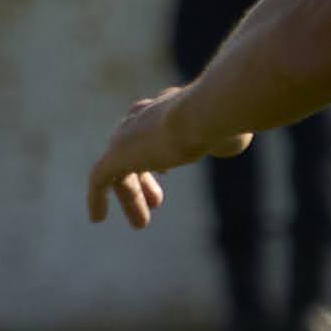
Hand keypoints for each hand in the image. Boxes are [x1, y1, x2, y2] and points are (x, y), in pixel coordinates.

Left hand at [86, 84, 236, 226]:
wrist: (205, 113)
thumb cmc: (226, 121)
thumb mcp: (231, 127)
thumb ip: (226, 135)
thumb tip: (234, 139)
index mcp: (168, 107)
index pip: (154, 130)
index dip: (159, 154)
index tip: (164, 171)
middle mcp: (143, 116)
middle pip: (135, 149)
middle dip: (143, 178)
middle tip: (156, 203)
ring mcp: (127, 135)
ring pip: (120, 169)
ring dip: (131, 196)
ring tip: (141, 224)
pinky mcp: (116, 154)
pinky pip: (100, 179)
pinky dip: (96, 198)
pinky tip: (96, 219)